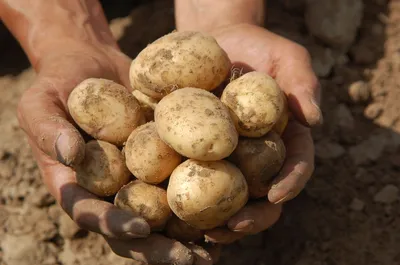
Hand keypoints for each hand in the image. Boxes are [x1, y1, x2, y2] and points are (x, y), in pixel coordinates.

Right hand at [17, 43, 215, 264]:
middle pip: (131, 228)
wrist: (91, 65)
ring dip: (186, 237)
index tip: (141, 229)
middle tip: (191, 260)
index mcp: (77, 184)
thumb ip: (48, 128)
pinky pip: (178, 183)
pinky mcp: (160, 160)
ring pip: (160, 216)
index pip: (90, 213)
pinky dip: (200, 201)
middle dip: (159, 248)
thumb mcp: (40, 102)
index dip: (113, 225)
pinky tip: (226, 212)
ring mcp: (136, 177)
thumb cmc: (59, 83)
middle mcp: (109, 189)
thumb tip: (70, 154)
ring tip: (215, 250)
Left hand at [204, 23, 321, 242]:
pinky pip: (195, 175)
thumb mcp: (287, 57)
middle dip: (253, 216)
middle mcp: (259, 154)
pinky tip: (174, 207)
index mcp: (286, 138)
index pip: (295, 165)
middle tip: (235, 226)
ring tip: (205, 231)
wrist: (220, 40)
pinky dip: (189, 195)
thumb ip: (303, 84)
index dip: (290, 183)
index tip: (275, 196)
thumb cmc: (259, 48)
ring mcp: (229, 155)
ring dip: (219, 218)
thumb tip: (315, 120)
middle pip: (261, 193)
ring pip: (229, 195)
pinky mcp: (198, 150)